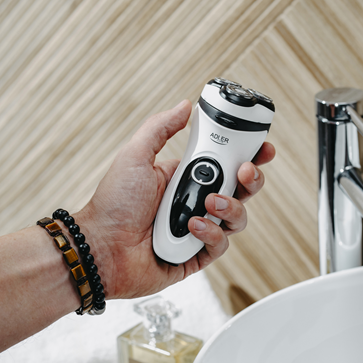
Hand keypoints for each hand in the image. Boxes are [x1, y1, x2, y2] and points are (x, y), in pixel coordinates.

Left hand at [74, 99, 274, 299]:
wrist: (100, 248)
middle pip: (240, 190)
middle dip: (250, 179)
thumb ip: (161, 128)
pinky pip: (219, 245)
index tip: (261, 147)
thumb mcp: (135, 155)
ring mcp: (197, 230)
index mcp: (182, 176)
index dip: (247, 155)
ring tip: (208, 202)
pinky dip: (210, 234)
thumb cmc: (112, 204)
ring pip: (235, 218)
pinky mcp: (196, 256)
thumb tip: (184, 106)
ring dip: (229, 207)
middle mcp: (193, 202)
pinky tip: (192, 227)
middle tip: (245, 171)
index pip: (224, 162)